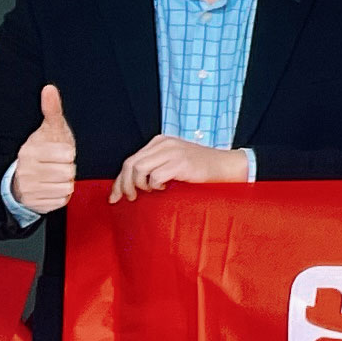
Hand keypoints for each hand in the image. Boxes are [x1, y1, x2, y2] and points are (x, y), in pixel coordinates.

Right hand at [13, 81, 77, 213]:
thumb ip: (52, 110)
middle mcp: (26, 170)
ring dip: (65, 182)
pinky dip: (61, 196)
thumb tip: (49, 88)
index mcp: (30, 150)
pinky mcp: (35, 204)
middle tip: (57, 165)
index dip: (68, 153)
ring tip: (54, 176)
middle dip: (67, 168)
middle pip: (69, 171)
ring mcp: (29, 189)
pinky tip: (51, 187)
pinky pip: (62, 201)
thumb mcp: (50, 129)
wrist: (23, 176)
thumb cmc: (43, 150)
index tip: (59, 152)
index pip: (68, 153)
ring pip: (67, 187)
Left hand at [111, 133, 253, 200]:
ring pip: (138, 170)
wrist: (226, 166)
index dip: (119, 181)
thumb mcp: (174, 160)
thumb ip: (155, 165)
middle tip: (129, 199)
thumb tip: (129, 184)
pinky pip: (155, 177)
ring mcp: (172, 152)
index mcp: (159, 142)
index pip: (130, 160)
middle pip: (130, 164)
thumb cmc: (200, 168)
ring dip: (139, 186)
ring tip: (149, 192)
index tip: (115, 196)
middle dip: (123, 185)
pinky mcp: (181, 163)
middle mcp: (163, 144)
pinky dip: (155, 186)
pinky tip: (164, 188)